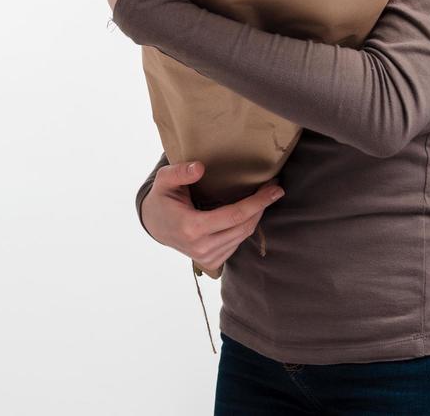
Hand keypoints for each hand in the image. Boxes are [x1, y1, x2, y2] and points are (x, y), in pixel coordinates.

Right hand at [140, 161, 285, 273]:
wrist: (154, 225)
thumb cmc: (162, 198)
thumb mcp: (164, 181)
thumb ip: (179, 172)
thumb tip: (200, 167)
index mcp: (192, 228)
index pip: (234, 216)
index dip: (257, 202)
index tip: (275, 189)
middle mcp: (202, 247)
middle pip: (244, 227)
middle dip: (262, 207)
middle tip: (274, 187)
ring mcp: (207, 256)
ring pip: (243, 236)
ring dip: (257, 216)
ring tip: (264, 196)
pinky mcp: (212, 260)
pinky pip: (237, 243)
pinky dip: (246, 226)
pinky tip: (250, 211)